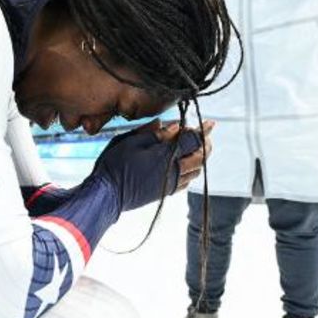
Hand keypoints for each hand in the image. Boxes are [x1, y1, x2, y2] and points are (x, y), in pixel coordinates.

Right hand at [92, 119, 214, 211]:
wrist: (107, 194)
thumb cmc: (115, 165)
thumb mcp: (131, 141)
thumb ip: (154, 133)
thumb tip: (173, 126)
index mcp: (166, 154)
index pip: (194, 140)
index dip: (203, 130)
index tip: (210, 123)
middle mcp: (173, 170)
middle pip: (201, 156)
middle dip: (205, 144)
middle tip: (204, 135)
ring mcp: (170, 183)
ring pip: (196, 171)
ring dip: (199, 158)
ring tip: (194, 149)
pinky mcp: (165, 193)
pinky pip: (186, 182)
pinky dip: (190, 172)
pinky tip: (183, 166)